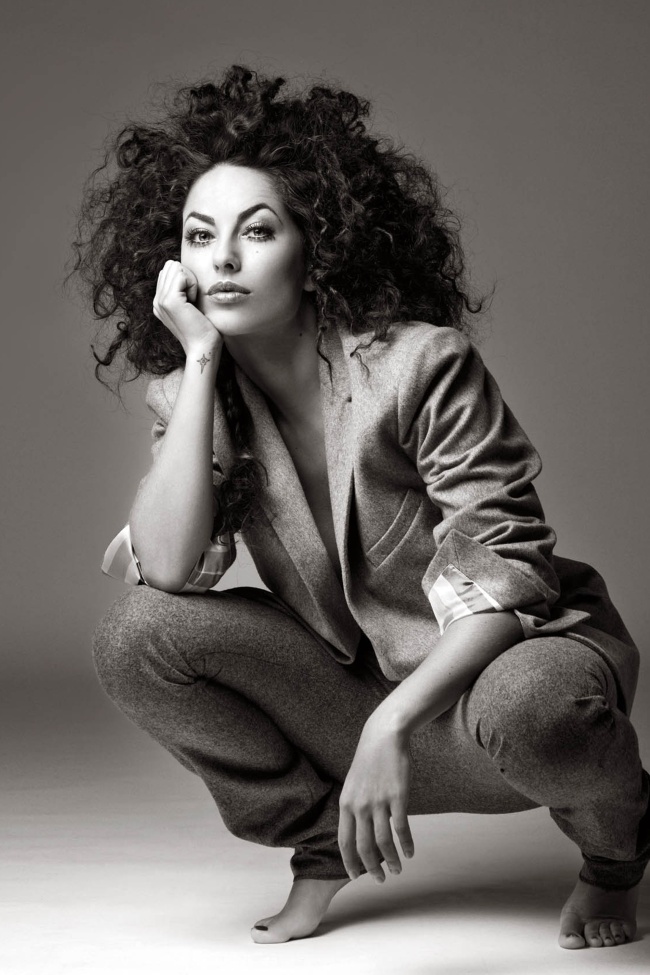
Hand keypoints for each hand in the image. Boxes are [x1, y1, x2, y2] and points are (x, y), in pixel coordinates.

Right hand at [152, 260, 222, 355]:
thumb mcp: (192, 306)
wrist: (204, 348)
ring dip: (190, 280)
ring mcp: (160, 300)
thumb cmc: (205, 329)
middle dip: (187, 277)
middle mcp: (157, 301)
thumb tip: (185, 271)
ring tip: (193, 301)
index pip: (169, 271)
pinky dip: (193, 284)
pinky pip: (182, 274)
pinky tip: (194, 302)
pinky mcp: (169, 301)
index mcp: (160, 302)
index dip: (186, 279)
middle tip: (193, 299)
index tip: (192, 300)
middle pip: (170, 266)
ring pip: (175, 267)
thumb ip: (184, 291)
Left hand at [338, 720, 413, 883]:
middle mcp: (360, 805)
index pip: (344, 841)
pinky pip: (401, 828)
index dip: (350, 862)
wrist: (383, 736)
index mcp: (346, 803)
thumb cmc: (369, 761)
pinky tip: (410, 852)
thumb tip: (359, 831)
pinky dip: (407, 844)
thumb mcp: (353, 784)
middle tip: (380, 879)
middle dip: (372, 868)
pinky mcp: (398, 797)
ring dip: (392, 861)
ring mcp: (379, 801)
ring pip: (384, 842)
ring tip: (398, 870)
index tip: (355, 876)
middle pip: (364, 847)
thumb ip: (354, 807)